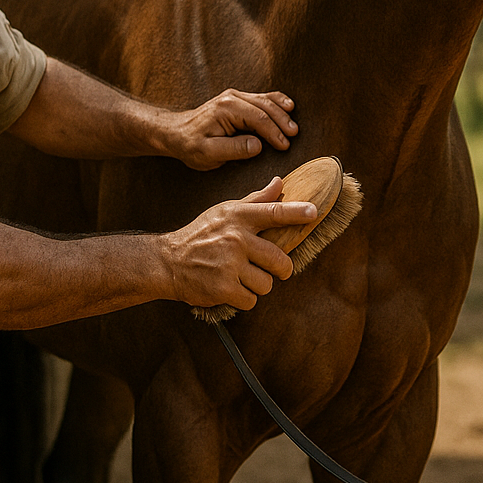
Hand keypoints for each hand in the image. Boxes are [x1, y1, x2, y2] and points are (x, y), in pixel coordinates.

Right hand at [161, 178, 317, 310]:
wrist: (168, 261)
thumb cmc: (201, 234)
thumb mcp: (226, 211)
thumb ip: (256, 200)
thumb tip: (279, 183)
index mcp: (238, 217)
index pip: (273, 212)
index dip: (296, 212)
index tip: (313, 212)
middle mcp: (236, 238)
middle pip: (279, 259)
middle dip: (281, 269)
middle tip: (275, 269)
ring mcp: (229, 264)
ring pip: (266, 283)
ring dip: (257, 285)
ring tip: (240, 276)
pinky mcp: (223, 287)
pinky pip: (251, 299)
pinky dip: (244, 298)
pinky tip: (231, 288)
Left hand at [165, 89, 297, 169]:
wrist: (175, 133)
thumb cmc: (190, 145)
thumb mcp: (207, 153)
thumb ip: (233, 149)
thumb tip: (258, 145)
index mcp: (226, 109)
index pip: (258, 119)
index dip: (274, 132)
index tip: (285, 146)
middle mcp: (231, 98)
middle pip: (265, 106)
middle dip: (281, 121)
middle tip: (294, 134)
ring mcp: (234, 96)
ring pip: (265, 99)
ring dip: (281, 111)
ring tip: (293, 124)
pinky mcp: (236, 99)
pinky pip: (261, 98)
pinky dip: (276, 102)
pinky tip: (288, 106)